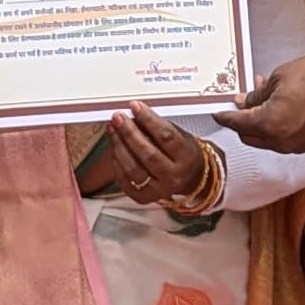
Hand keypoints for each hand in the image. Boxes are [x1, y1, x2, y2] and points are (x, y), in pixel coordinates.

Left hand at [102, 104, 223, 210]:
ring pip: (135, 170)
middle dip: (129, 133)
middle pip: (148, 153)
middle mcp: (174, 175)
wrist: (192, 177)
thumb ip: (157, 127)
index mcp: (186, 156)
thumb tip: (133, 115)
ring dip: (120, 148)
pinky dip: (118, 168)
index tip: (135, 106)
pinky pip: (128, 184)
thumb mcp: (179, 135)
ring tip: (113, 131)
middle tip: (118, 118)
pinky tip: (115, 152)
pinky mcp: (148, 198)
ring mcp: (161, 189)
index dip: (148, 119)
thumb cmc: (183, 152)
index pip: (166, 136)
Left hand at [222, 55, 304, 152]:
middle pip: (247, 135)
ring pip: (264, 138)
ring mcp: (291, 145)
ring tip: (264, 98)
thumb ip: (257, 94)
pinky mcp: (304, 144)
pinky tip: (279, 108)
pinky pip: (280, 139)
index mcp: (267, 123)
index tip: (217, 112)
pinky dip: (273, 126)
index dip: (224, 116)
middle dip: (240, 120)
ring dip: (258, 122)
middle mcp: (277, 140)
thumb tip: (244, 101)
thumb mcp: (279, 78)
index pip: (236, 123)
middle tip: (241, 101)